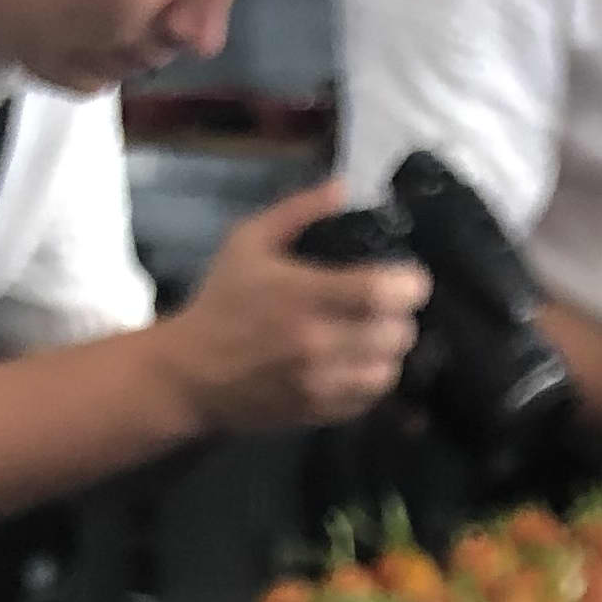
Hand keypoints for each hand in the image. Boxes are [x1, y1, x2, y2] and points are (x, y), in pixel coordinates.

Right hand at [161, 182, 429, 436]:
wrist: (190, 374)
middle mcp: (317, 344)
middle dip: (402, 317)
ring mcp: (320, 385)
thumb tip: (344, 187)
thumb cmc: (222, 302)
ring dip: (390, 352)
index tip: (408, 275)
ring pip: (389, 372)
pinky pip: (369, 401)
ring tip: (375, 336)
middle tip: (389, 306)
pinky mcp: (318, 414)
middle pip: (396, 335)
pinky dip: (372, 381)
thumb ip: (299, 210)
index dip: (411, 283)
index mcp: (303, 294)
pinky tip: (357, 363)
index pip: (383, 292)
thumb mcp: (248, 240)